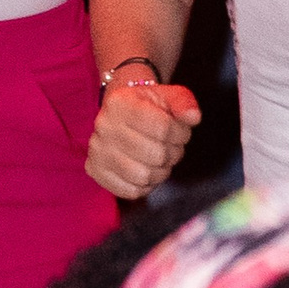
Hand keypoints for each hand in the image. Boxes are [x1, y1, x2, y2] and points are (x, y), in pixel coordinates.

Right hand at [86, 75, 200, 199]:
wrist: (122, 114)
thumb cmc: (149, 107)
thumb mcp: (168, 95)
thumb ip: (183, 102)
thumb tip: (193, 117)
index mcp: (120, 102)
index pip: (162, 127)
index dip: (180, 133)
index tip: (179, 130)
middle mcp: (103, 125)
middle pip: (155, 154)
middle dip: (171, 153)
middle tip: (169, 145)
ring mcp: (97, 150)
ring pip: (143, 176)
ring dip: (160, 171)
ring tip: (159, 158)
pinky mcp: (95, 171)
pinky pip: (131, 191)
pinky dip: (145, 185)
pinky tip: (145, 168)